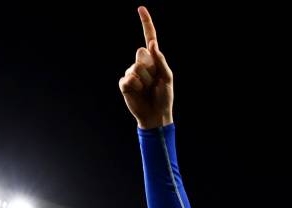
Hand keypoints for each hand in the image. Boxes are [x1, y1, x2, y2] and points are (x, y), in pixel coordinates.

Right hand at [119, 6, 173, 129]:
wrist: (156, 114)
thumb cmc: (164, 96)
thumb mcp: (167, 78)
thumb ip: (161, 61)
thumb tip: (151, 44)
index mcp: (153, 59)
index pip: (148, 37)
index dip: (146, 23)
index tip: (141, 8)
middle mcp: (141, 63)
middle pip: (141, 54)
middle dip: (149, 68)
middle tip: (153, 82)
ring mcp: (131, 72)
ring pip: (135, 68)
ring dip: (145, 81)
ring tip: (147, 90)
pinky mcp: (124, 83)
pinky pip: (129, 79)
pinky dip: (136, 87)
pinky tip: (138, 93)